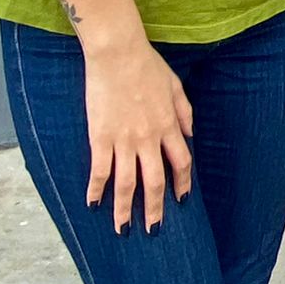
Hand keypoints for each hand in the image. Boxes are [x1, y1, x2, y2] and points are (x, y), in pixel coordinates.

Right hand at [83, 38, 193, 234]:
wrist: (118, 54)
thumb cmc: (147, 66)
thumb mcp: (175, 86)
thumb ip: (184, 111)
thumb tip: (191, 133)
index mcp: (169, 125)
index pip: (181, 162)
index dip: (182, 184)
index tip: (181, 199)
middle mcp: (148, 137)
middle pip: (154, 182)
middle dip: (154, 209)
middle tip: (153, 229)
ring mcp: (124, 139)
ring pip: (126, 183)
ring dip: (124, 209)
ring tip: (123, 229)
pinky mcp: (100, 137)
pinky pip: (99, 170)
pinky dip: (96, 190)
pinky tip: (93, 204)